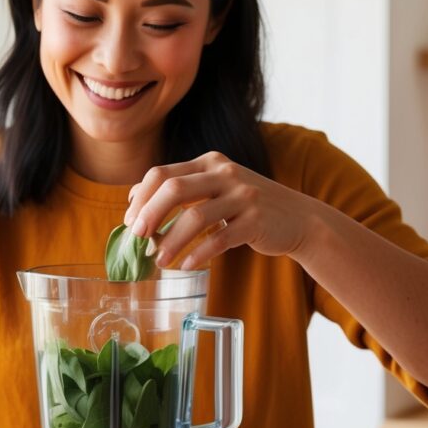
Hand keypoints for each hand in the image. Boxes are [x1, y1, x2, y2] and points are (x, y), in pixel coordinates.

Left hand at [123, 151, 315, 268]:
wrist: (298, 218)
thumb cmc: (247, 207)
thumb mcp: (216, 187)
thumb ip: (182, 189)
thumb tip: (134, 200)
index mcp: (209, 162)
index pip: (162, 173)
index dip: (140, 198)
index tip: (129, 222)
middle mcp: (225, 173)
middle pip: (174, 189)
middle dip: (150, 215)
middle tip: (138, 238)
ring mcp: (243, 196)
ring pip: (195, 217)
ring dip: (172, 242)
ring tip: (159, 261)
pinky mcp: (256, 221)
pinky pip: (220, 239)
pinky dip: (199, 254)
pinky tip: (186, 266)